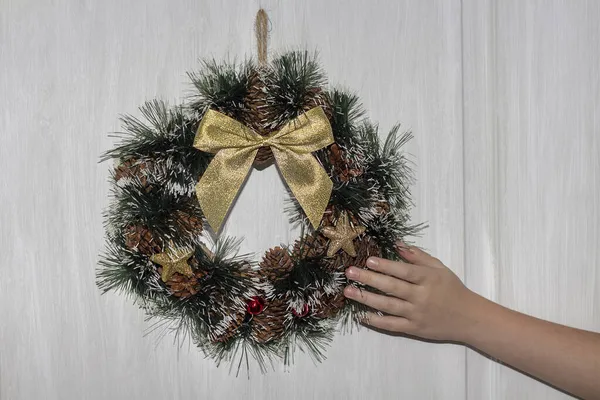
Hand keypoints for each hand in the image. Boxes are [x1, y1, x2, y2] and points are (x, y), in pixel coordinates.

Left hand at [343, 243, 476, 342]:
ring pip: (388, 306)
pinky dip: (375, 321)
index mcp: (428, 279)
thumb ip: (418, 256)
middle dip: (369, 279)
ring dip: (366, 298)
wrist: (469, 318)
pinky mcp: (414, 329)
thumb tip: (397, 243)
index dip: (386, 266)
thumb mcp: (439, 268)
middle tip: (350, 273)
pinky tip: (361, 315)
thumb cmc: (452, 288)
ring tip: (348, 291)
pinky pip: (392, 325)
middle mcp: (422, 297)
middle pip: (392, 287)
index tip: (369, 260)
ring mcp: (417, 314)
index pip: (404, 271)